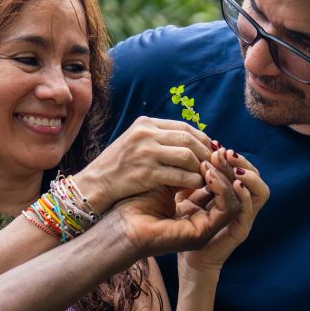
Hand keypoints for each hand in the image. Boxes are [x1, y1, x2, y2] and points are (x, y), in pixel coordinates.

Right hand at [72, 118, 211, 210]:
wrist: (93, 185)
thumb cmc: (118, 168)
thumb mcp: (136, 144)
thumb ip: (160, 140)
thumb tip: (194, 145)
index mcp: (145, 123)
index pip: (184, 127)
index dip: (203, 140)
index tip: (211, 152)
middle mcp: (145, 134)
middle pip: (189, 139)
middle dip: (206, 154)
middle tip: (215, 167)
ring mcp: (145, 152)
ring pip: (188, 155)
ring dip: (201, 168)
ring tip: (205, 177)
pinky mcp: (146, 173)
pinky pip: (180, 175)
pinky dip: (192, 181)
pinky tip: (195, 187)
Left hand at [106, 156, 239, 257]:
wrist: (121, 229)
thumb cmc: (135, 206)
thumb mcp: (164, 182)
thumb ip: (181, 172)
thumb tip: (195, 149)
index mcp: (198, 210)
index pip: (221, 186)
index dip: (220, 165)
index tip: (215, 147)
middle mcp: (205, 219)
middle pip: (233, 192)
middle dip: (226, 168)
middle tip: (219, 149)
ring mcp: (206, 228)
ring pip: (234, 199)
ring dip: (225, 176)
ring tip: (214, 158)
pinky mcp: (203, 233)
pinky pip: (225, 208)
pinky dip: (221, 189)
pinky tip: (209, 173)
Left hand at [182, 148, 268, 273]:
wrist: (179, 255)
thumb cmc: (179, 224)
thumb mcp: (184, 193)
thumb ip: (191, 176)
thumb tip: (189, 151)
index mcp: (231, 195)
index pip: (241, 169)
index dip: (232, 157)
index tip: (215, 144)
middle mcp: (241, 205)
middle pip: (255, 176)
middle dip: (241, 161)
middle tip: (223, 152)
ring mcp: (243, 218)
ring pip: (260, 191)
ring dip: (247, 175)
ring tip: (230, 166)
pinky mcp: (240, 231)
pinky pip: (248, 210)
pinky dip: (243, 195)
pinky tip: (233, 184)